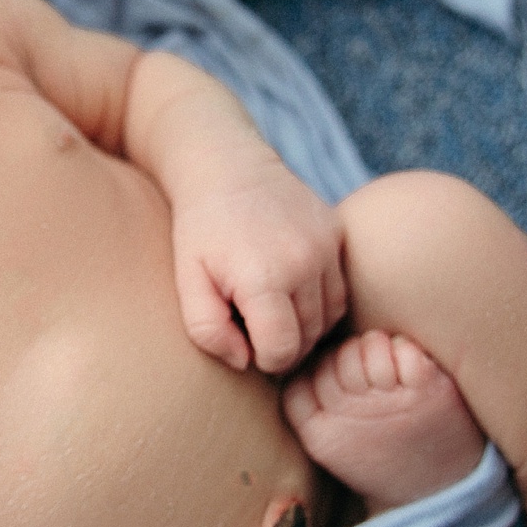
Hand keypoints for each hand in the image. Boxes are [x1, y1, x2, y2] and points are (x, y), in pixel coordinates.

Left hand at [170, 160, 346, 373]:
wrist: (226, 165)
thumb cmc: (200, 230)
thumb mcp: (187, 281)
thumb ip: (207, 331)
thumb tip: (245, 361)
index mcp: (264, 278)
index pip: (282, 350)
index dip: (263, 359)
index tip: (246, 344)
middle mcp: (304, 262)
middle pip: (309, 336)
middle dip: (283, 343)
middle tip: (254, 325)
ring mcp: (326, 245)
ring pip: (330, 317)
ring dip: (305, 325)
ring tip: (273, 309)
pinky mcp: (337, 232)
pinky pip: (340, 288)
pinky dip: (320, 299)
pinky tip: (291, 289)